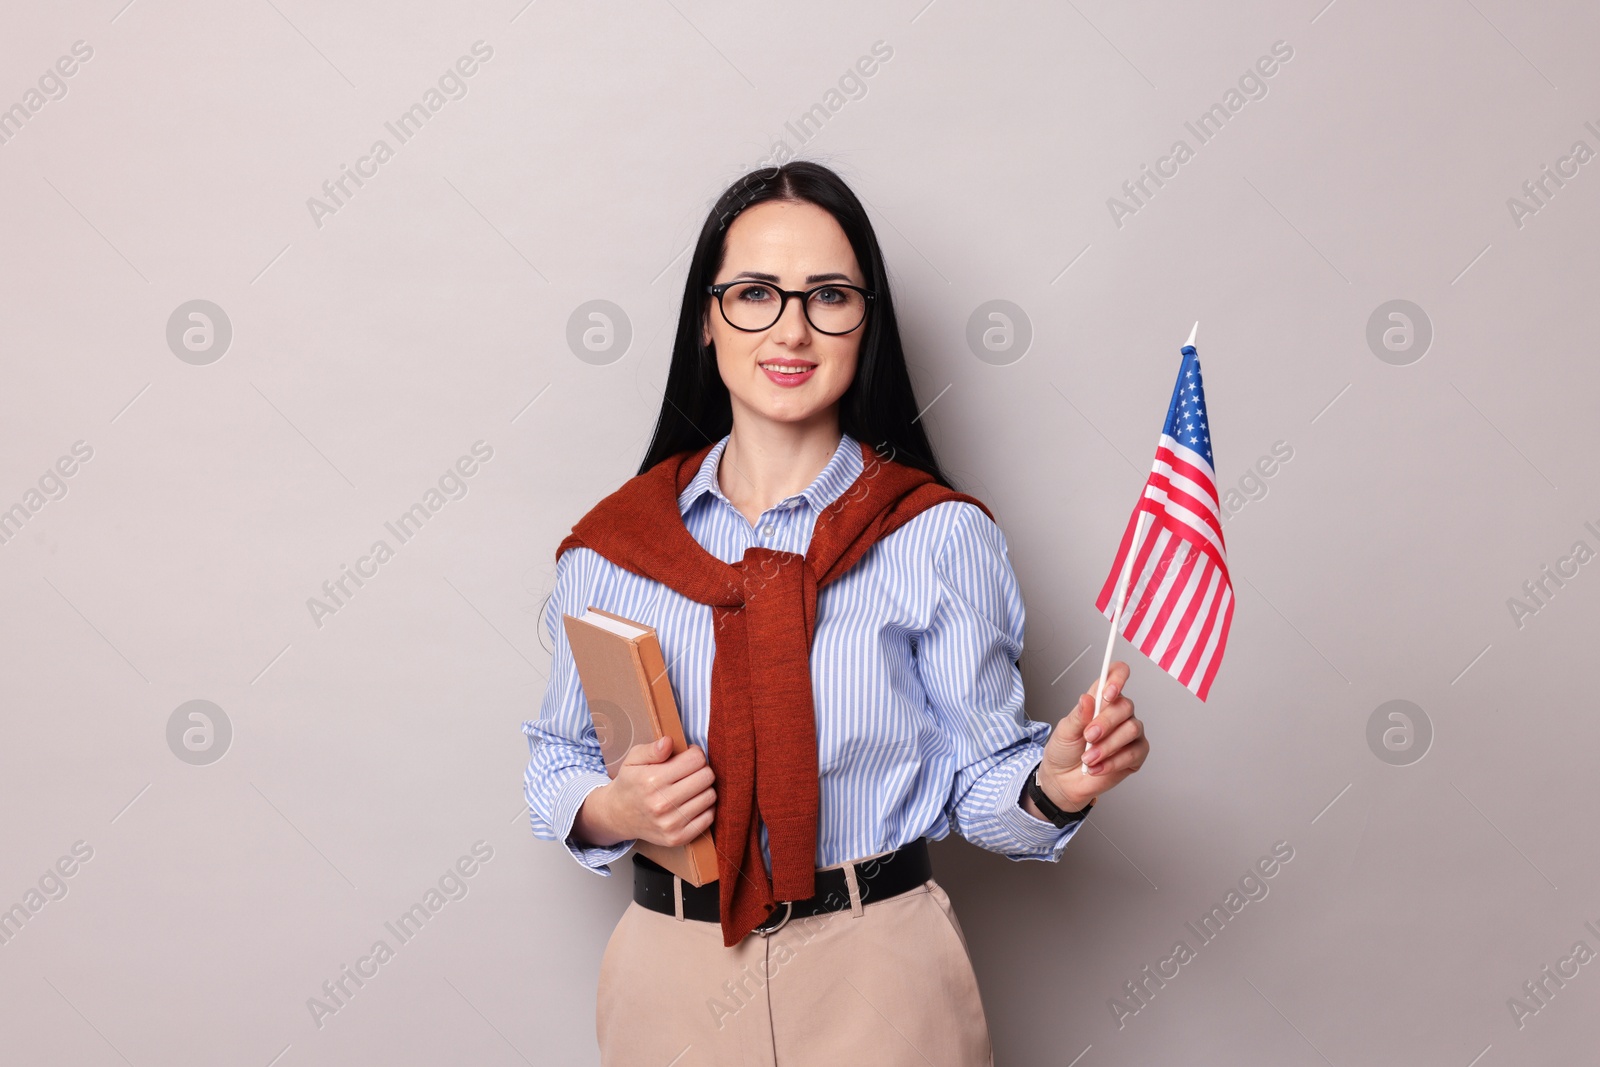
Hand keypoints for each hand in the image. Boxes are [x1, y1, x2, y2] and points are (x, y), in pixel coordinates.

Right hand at [572, 736, 716, 848]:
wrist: (618, 816)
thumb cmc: (630, 784)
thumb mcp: (633, 760)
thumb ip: (651, 749)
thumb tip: (668, 742)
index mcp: (651, 780)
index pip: (695, 759)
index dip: (695, 753)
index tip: (688, 756)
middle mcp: (662, 803)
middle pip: (706, 777)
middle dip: (702, 769)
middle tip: (691, 771)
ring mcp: (670, 823)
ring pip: (710, 796)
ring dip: (704, 789)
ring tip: (690, 787)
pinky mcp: (677, 838)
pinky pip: (709, 818)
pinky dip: (705, 808)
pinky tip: (692, 802)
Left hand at [1034, 660, 1147, 813]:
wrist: (1062, 780)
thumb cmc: (1063, 750)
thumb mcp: (1064, 731)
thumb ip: (1078, 715)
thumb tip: (1086, 698)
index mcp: (1100, 700)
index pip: (1117, 675)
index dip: (1117, 678)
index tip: (1107, 693)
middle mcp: (1118, 714)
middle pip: (1126, 706)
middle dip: (1106, 723)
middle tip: (1088, 737)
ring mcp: (1130, 734)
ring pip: (1132, 729)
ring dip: (1107, 746)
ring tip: (1087, 758)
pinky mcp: (1136, 755)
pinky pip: (1134, 753)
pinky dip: (1112, 762)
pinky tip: (1096, 768)